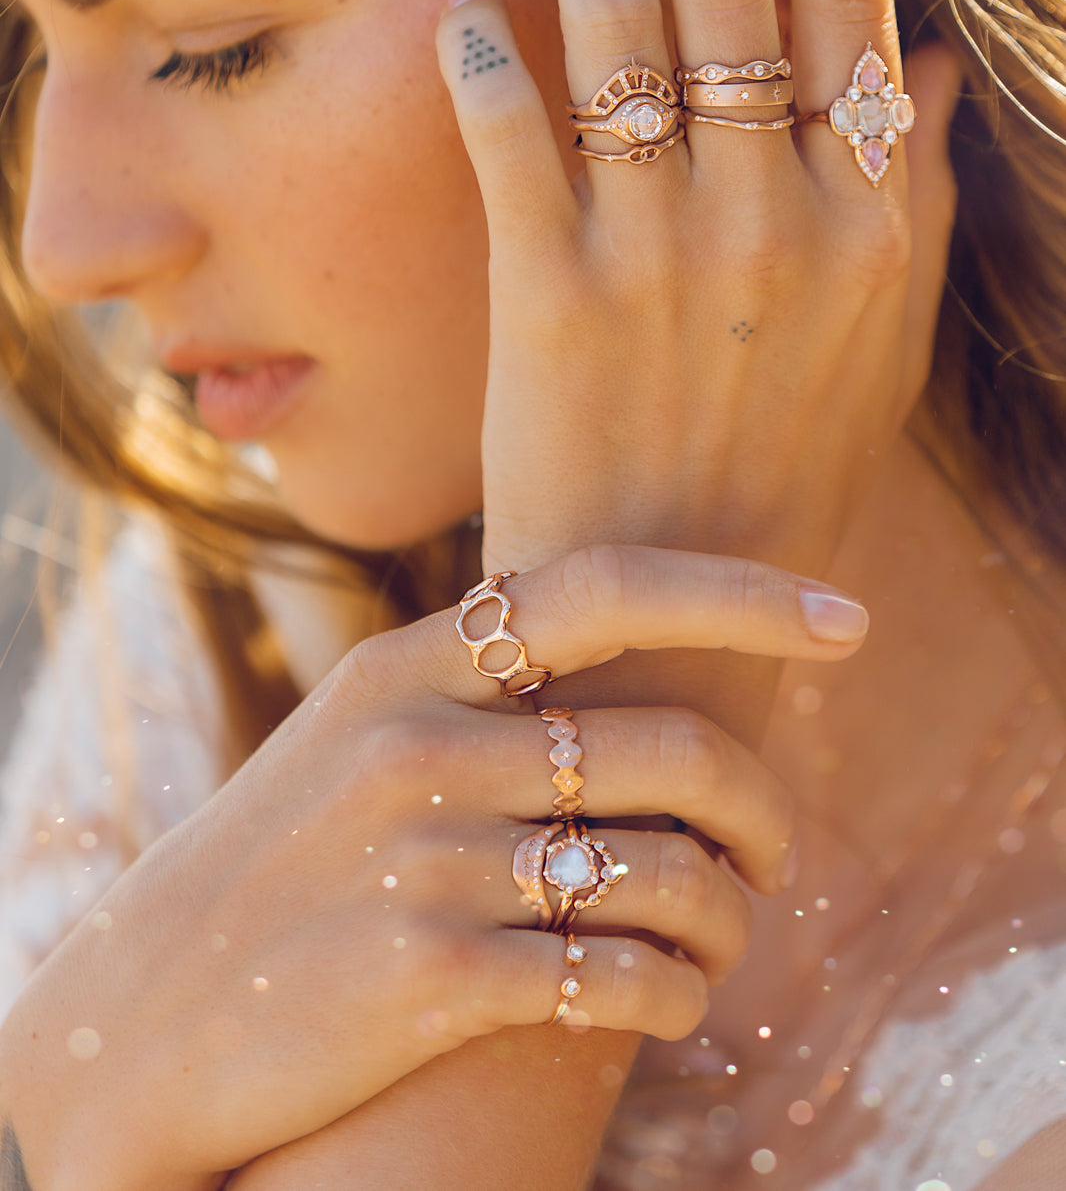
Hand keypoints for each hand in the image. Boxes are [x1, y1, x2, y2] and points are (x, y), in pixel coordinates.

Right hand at [0, 544, 871, 1190]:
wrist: (140, 1015)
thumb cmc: (281, 864)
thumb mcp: (355, 737)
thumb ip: (478, 690)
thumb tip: (641, 664)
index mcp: (406, 666)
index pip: (608, 590)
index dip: (743, 594)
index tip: (845, 618)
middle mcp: (420, 746)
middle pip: (673, 747)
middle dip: (765, 807)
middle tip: (777, 850)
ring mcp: (423, 862)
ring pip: (669, 873)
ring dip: (732, 917)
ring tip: (725, 939)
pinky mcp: (427, 979)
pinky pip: (622, 978)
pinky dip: (680, 994)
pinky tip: (673, 1002)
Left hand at [437, 0, 959, 588]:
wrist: (679, 614)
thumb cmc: (786, 481)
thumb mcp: (889, 351)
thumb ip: (921, 204)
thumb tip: (935, 64)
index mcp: (871, 221)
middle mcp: (774, 218)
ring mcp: (660, 255)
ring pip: (622, 30)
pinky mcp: (551, 300)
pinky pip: (513, 139)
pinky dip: (484, 62)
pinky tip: (468, 9)